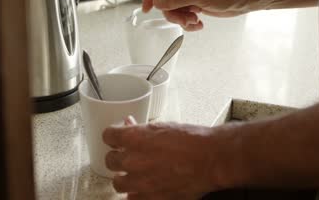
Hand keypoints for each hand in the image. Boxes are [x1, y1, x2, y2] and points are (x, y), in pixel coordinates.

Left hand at [102, 122, 222, 199]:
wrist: (211, 159)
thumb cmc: (192, 140)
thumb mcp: (163, 127)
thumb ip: (142, 129)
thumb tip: (130, 125)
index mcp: (134, 138)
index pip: (108, 135)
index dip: (112, 136)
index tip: (116, 138)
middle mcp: (133, 160)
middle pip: (110, 160)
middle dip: (118, 157)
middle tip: (127, 156)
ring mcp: (140, 182)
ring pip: (117, 183)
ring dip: (124, 177)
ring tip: (135, 174)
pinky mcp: (150, 198)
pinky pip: (132, 199)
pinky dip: (136, 194)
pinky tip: (145, 188)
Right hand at [142, 0, 259, 30]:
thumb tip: (157, 1)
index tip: (147, 8)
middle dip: (172, 12)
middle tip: (184, 19)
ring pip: (173, 8)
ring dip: (181, 18)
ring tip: (194, 21)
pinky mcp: (194, 2)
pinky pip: (182, 14)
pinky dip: (188, 21)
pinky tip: (199, 23)